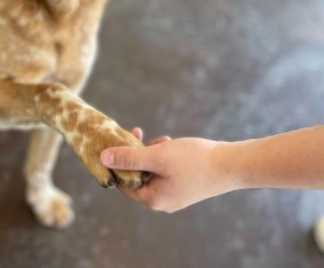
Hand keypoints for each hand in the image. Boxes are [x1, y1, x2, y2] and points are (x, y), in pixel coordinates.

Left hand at [100, 129, 235, 212]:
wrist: (231, 165)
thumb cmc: (193, 161)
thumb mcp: (157, 156)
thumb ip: (129, 158)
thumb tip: (103, 158)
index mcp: (153, 199)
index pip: (124, 183)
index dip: (117, 162)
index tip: (117, 142)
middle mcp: (163, 200)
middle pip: (137, 175)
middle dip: (135, 153)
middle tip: (137, 133)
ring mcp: (175, 193)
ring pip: (151, 170)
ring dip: (150, 152)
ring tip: (161, 139)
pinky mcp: (184, 184)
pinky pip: (165, 169)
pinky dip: (163, 155)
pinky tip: (169, 143)